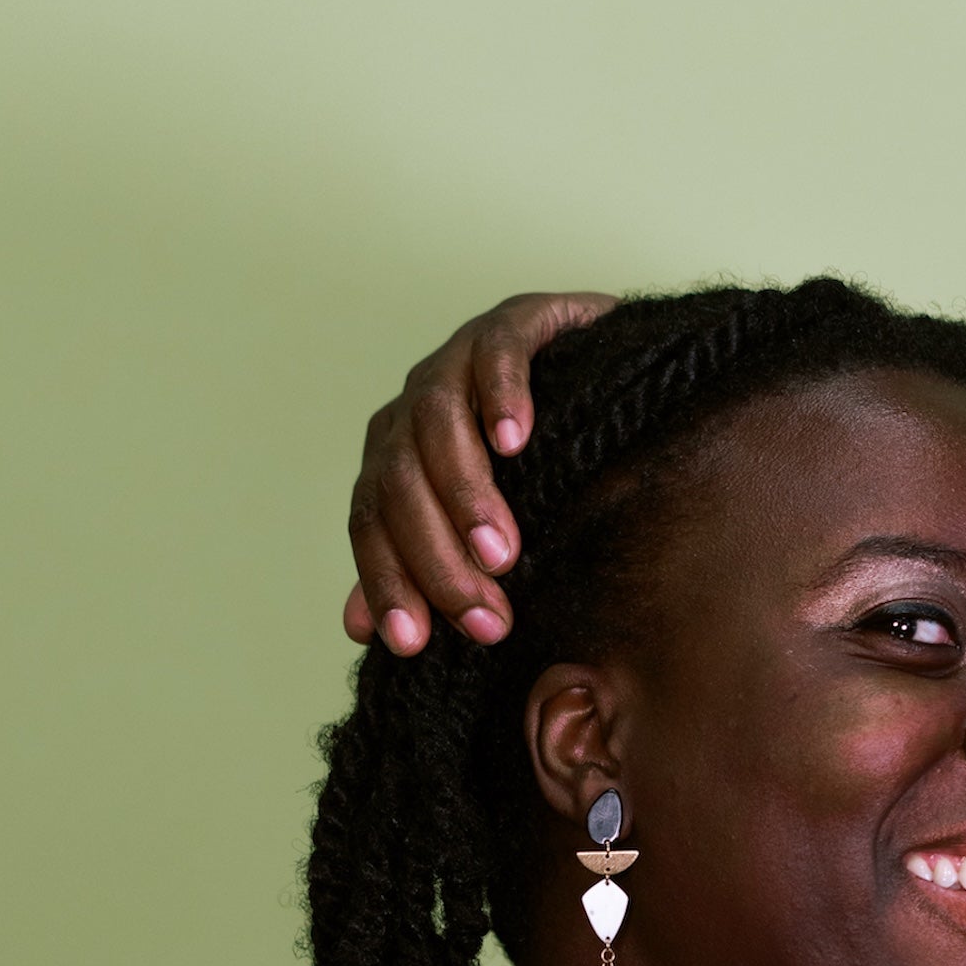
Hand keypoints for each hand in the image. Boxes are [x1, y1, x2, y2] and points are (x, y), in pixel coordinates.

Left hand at [344, 291, 616, 654]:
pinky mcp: (515, 322)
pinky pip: (494, 352)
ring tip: (502, 552)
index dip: (387, 582)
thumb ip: (419, 568)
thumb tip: (359, 628)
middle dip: (437, 558)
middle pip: (399, 483)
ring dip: (465, 493)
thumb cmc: (540, 470)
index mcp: (395, 460)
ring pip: (435, 422)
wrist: (606, 379)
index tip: (414, 644)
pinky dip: (500, 394)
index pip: (371, 523)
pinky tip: (516, 439)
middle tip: (487, 618)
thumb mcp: (478, 530)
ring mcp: (459, 362)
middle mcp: (413, 410)